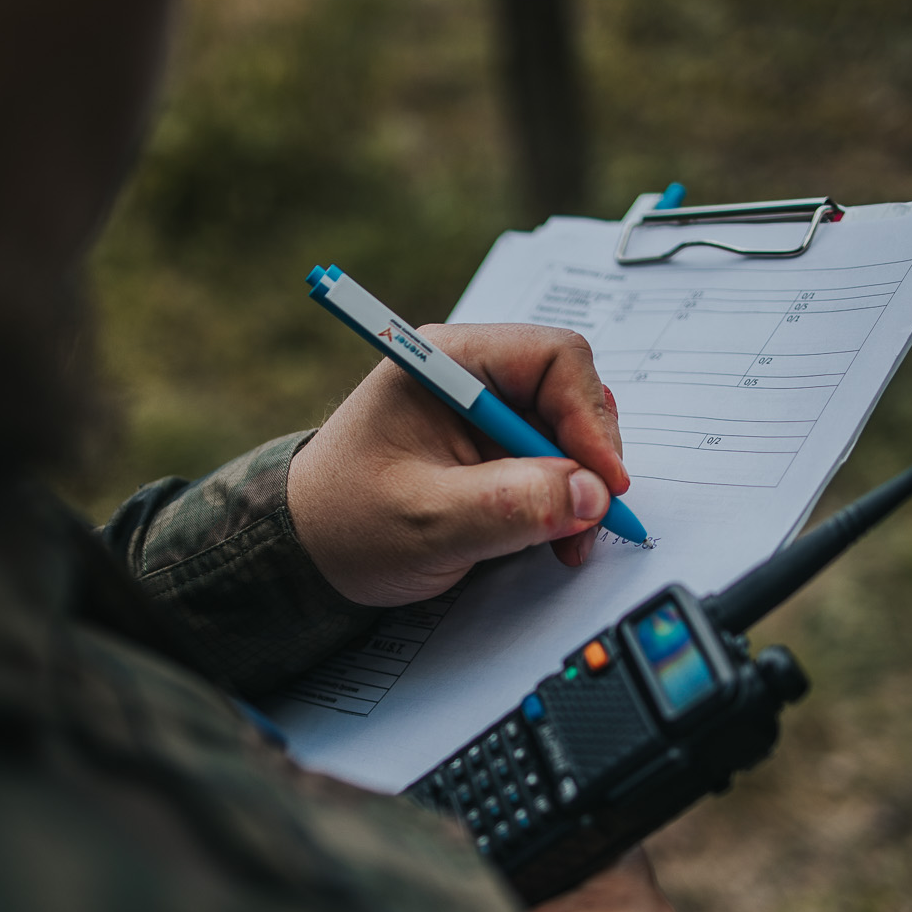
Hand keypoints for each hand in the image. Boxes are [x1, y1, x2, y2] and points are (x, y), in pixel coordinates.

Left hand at [287, 324, 629, 606]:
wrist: (309, 553)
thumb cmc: (346, 525)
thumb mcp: (428, 521)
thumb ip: (509, 507)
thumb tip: (589, 495)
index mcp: (444, 362)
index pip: (552, 358)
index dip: (589, 419)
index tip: (602, 483)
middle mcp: (471, 375)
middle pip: (572, 392)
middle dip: (590, 458)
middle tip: (588, 518)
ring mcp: (485, 412)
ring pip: (571, 430)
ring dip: (582, 484)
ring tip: (567, 537)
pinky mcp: (493, 448)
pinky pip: (555, 460)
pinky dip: (567, 498)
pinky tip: (554, 534)